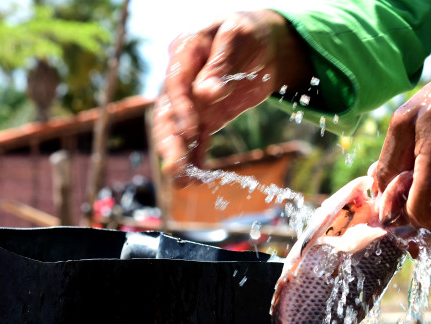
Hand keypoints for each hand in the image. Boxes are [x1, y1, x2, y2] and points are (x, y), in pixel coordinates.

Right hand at [153, 10, 312, 181]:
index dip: (180, 108)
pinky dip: (197, 157)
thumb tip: (207, 93)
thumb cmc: (247, 33)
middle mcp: (182, 79)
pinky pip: (198, 139)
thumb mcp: (237, 38)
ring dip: (180, 156)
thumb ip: (221, 65)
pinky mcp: (207, 116)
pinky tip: (199, 178)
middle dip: (170, 142)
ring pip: (179, 130)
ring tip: (183, 182)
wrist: (261, 42)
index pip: (176, 84)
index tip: (190, 130)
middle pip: (168, 112)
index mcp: (185, 52)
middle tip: (174, 169)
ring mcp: (193, 100)